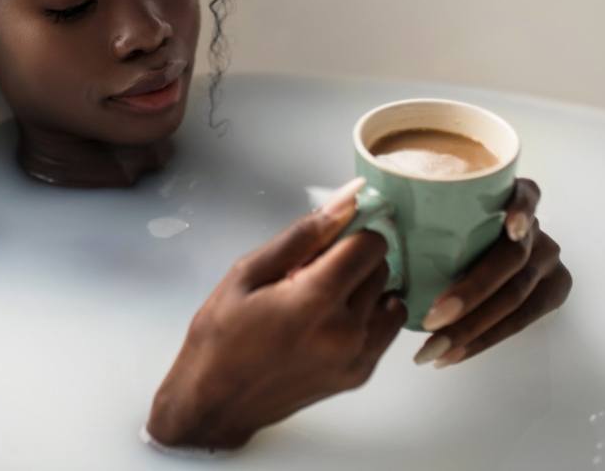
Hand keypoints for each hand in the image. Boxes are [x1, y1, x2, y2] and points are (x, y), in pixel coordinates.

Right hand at [145, 177, 407, 450]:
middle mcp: (345, 332)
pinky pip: (385, 329)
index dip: (351, 231)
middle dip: (352, 258)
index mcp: (315, 300)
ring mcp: (356, 357)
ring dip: (365, 287)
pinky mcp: (359, 375)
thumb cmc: (221, 337)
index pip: (369, 245)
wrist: (215, 401)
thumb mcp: (248, 273)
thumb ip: (302, 236)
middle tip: (313, 269)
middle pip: (381, 268)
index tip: (330, 235)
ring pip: (389, 297)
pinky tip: (331, 318)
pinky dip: (368, 316)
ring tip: (324, 295)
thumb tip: (344, 202)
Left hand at [412, 177, 571, 367]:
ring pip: (516, 297)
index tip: (508, 227)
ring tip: (434, 347)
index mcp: (511, 198)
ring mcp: (548, 260)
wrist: (478, 253)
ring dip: (472, 327)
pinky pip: (520, 322)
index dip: (519, 209)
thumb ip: (422, 213)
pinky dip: (482, 340)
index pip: (526, 194)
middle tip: (432, 318)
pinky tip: (452, 354)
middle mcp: (535, 228)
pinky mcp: (552, 292)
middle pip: (512, 259)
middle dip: (471, 292)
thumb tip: (366, 216)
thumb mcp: (440, 215)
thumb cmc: (446, 230)